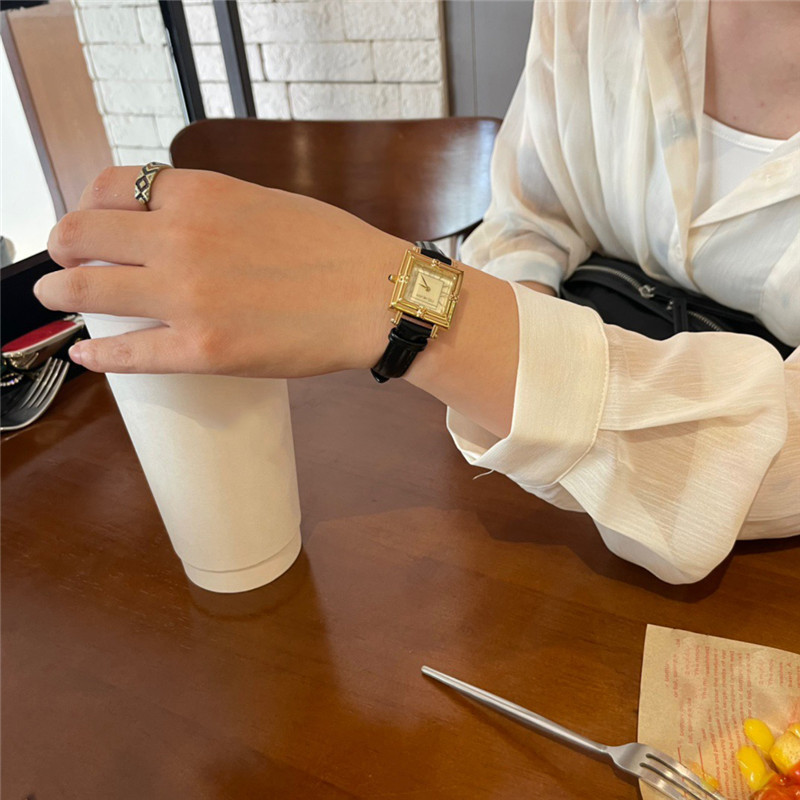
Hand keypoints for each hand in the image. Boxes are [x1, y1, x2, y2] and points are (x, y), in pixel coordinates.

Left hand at [35, 167, 408, 376]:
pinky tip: (87, 355)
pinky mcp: (204, 350)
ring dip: (61, 293)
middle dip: (61, 249)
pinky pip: (128, 353)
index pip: (110, 186)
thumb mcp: (265, 203)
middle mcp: (184, 237)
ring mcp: (189, 296)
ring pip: (89, 290)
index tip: (86, 222)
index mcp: (202, 193)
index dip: (85, 204)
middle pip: (83, 234)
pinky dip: (99, 355)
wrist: (377, 297)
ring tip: (57, 300)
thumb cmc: (335, 250)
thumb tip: (174, 223)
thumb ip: (211, 208)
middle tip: (60, 262)